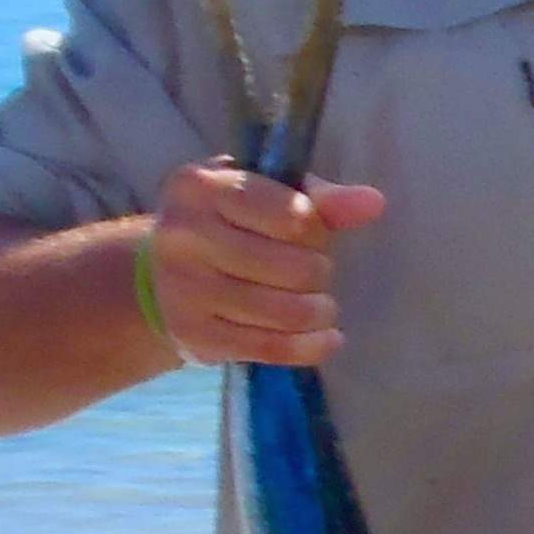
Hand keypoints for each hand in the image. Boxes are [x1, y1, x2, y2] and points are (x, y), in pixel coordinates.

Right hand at [142, 159, 386, 367]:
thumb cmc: (231, 224)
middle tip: (312, 273)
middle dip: (319, 272)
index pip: (291, 215)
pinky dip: (312, 346)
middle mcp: (183, 235)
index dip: (316, 229)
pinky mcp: (195, 335)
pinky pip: (274, 348)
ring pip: (289, 312)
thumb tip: (373, 202)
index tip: (309, 233)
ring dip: (320, 311)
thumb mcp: (268, 195)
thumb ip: (322, 199)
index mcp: (201, 186)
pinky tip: (325, 338)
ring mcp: (184, 288)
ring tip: (318, 305)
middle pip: (295, 268)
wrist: (160, 274)